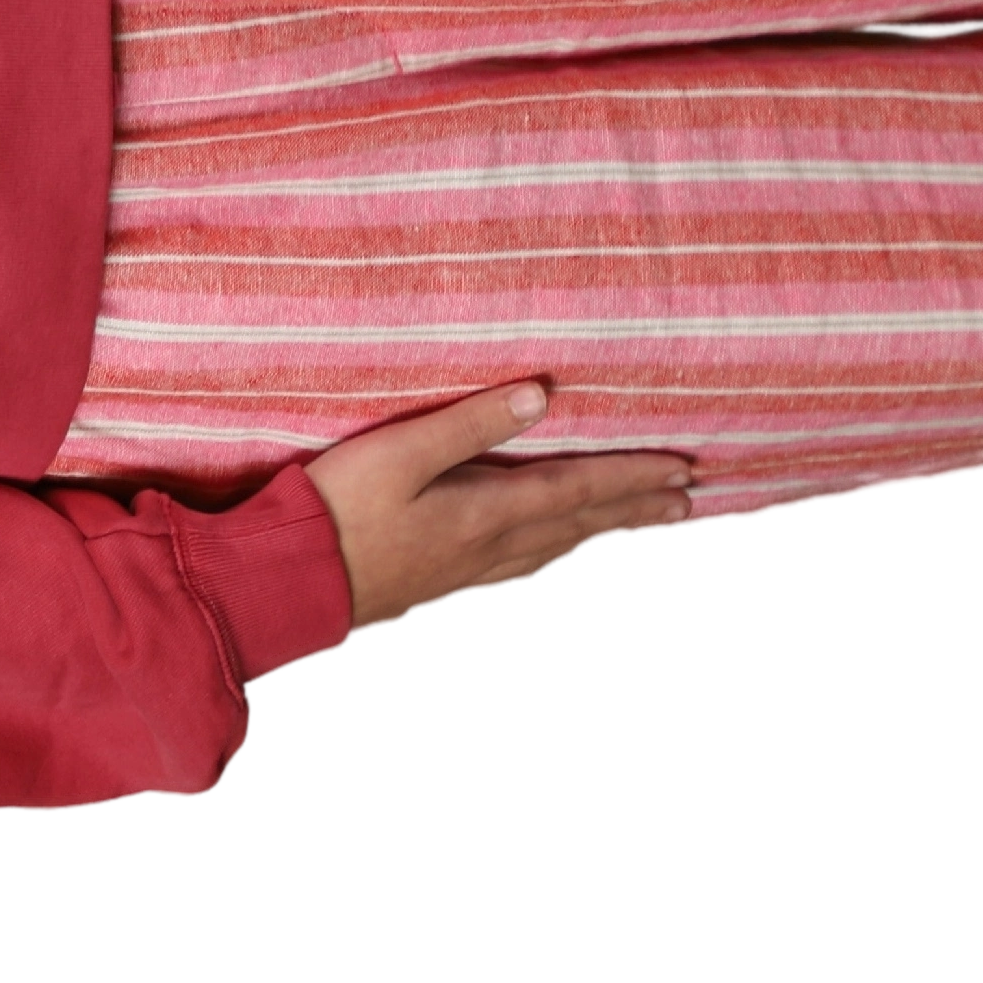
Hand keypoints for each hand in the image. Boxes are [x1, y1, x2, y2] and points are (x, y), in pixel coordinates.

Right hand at [300, 381, 695, 634]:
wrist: (291, 586)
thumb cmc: (334, 511)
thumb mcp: (396, 452)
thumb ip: (466, 424)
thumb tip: (540, 396)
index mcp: (486, 510)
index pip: (578, 489)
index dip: (633, 476)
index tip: (684, 469)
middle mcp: (490, 545)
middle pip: (580, 521)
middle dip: (637, 507)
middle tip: (690, 500)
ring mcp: (467, 568)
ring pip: (557, 544)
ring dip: (605, 529)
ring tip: (640, 521)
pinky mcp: (442, 579)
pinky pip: (524, 561)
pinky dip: (558, 547)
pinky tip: (550, 547)